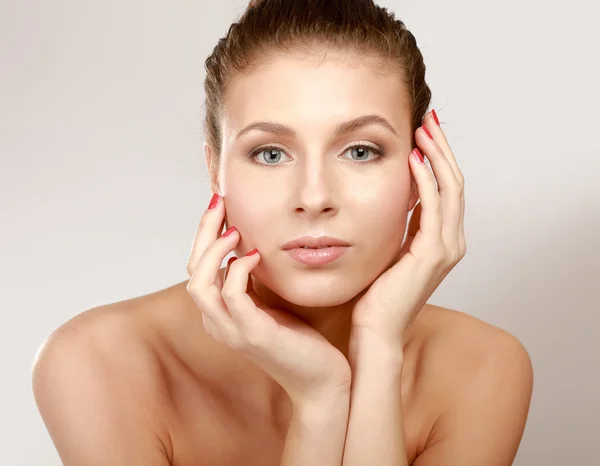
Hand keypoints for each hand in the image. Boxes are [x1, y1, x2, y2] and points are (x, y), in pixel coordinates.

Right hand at [185, 195, 350, 403]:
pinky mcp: (253, 334)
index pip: (196, 268)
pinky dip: (238, 270)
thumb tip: (247, 245)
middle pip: (192, 270)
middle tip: (219, 203)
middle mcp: (218, 323)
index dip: (203, 234)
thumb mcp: (268, 303)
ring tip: (234, 229)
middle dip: (203, 232)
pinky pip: (232, 295)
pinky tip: (256, 255)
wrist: (320, 380)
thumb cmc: (297, 340)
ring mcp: (232, 330)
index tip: (219, 204)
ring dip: (214, 251)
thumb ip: (251, 281)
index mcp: (219, 314)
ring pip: (201, 284)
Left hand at [351, 111, 465, 347]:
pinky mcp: (433, 254)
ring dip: (437, 155)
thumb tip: (392, 195)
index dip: (438, 157)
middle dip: (442, 148)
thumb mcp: (390, 248)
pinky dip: (426, 179)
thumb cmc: (376, 294)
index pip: (446, 188)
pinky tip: (414, 158)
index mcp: (442, 239)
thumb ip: (400, 225)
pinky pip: (434, 207)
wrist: (376, 330)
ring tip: (423, 128)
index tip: (423, 131)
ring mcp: (446, 248)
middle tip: (427, 118)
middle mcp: (451, 241)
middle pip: (454, 182)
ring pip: (450, 189)